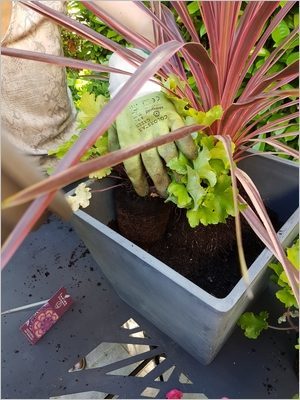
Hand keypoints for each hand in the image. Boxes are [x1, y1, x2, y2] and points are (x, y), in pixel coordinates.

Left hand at [108, 52, 196, 196]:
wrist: (137, 83)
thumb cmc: (124, 108)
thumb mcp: (113, 127)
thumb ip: (115, 145)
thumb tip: (114, 163)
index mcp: (128, 141)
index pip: (134, 169)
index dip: (140, 184)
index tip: (145, 193)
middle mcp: (144, 137)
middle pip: (154, 166)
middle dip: (161, 182)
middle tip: (166, 193)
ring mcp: (160, 127)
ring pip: (170, 154)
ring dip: (177, 170)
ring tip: (181, 180)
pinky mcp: (173, 117)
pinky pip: (183, 136)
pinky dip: (189, 147)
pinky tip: (192, 157)